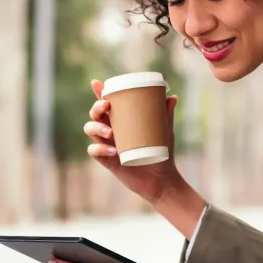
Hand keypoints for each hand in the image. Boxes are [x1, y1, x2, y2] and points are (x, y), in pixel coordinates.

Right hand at [84, 79, 182, 205]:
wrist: (162, 179)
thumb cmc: (162, 152)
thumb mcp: (164, 131)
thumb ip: (166, 115)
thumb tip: (172, 97)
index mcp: (121, 120)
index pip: (107, 103)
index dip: (99, 93)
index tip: (97, 84)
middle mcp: (111, 130)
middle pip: (95, 114)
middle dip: (96, 107)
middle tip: (106, 106)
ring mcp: (107, 144)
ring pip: (90, 129)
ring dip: (96, 127)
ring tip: (110, 132)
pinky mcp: (106, 160)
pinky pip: (94, 151)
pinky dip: (99, 148)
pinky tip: (112, 151)